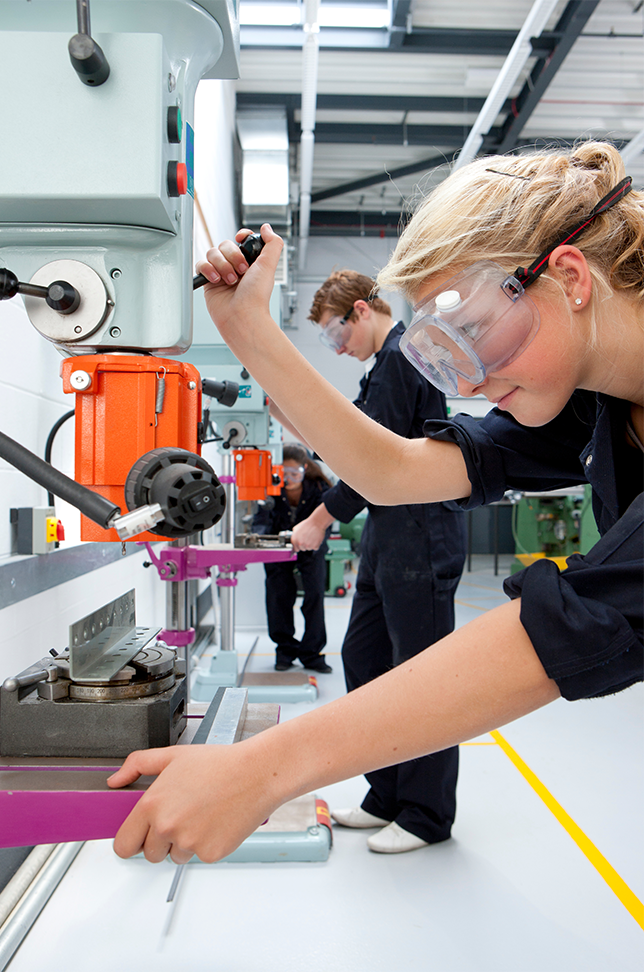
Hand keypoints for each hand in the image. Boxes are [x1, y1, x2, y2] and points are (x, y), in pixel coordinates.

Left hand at [107, 742, 278, 863]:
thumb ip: (137, 764)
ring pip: (174, 857)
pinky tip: (215, 822)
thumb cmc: (218, 763)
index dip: (131, 840)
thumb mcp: (172, 755)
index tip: (139, 835)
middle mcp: (167, 827)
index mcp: (152, 805)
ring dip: (183, 843)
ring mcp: (188, 843)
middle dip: (160, 841)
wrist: (255, 773)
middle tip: (179, 818)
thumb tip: (115, 780)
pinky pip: (199, 857)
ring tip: (200, 815)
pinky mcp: (210, 854)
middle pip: (148, 854)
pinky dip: (205, 844)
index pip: (122, 845)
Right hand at [195, 224, 282, 344]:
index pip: (241, 239)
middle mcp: (235, 266)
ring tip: (230, 281)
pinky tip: (216, 280)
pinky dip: (208, 270)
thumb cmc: (256, 296)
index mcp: (250, 261)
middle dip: (232, 256)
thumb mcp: (269, 265)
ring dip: (222, 265)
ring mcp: (221, 273)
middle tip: (241, 272)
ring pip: (212, 253)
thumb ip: (272, 244)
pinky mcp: (208, 282)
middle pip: (225, 244)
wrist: (242, 316)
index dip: (240, 237)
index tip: (241, 239)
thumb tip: (266, 227)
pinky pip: (201, 265)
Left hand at [291, 519, 325, 551]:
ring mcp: (307, 545)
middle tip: (308, 539)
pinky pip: (315, 548)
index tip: (302, 544)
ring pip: (309, 549)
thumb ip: (294, 534)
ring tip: (312, 537)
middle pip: (303, 549)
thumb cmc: (307, 524)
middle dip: (305, 545)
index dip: (299, 546)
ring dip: (311, 545)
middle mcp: (300, 543)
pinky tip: (316, 538)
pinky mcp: (315, 546)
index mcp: (294, 540)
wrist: (316, 522)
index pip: (296, 549)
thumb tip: (294, 539)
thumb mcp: (296, 527)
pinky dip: (317, 544)